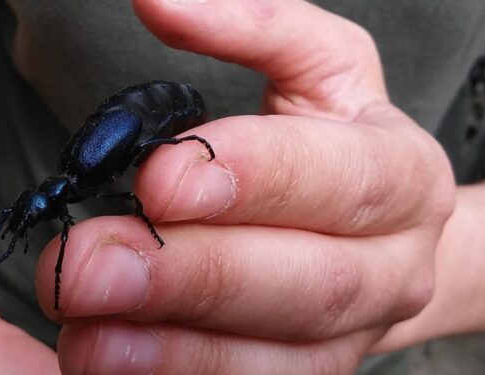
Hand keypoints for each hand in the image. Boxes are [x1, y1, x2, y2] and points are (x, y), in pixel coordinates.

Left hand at [36, 0, 454, 372]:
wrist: (379, 234)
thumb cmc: (330, 138)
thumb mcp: (314, 64)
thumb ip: (250, 24)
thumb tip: (158, 1)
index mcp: (400, 175)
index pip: (338, 179)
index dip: (253, 177)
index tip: (157, 176)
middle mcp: (391, 268)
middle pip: (308, 282)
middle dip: (192, 275)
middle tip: (86, 266)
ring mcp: (352, 337)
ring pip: (277, 358)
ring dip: (173, 349)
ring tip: (84, 332)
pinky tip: (108, 360)